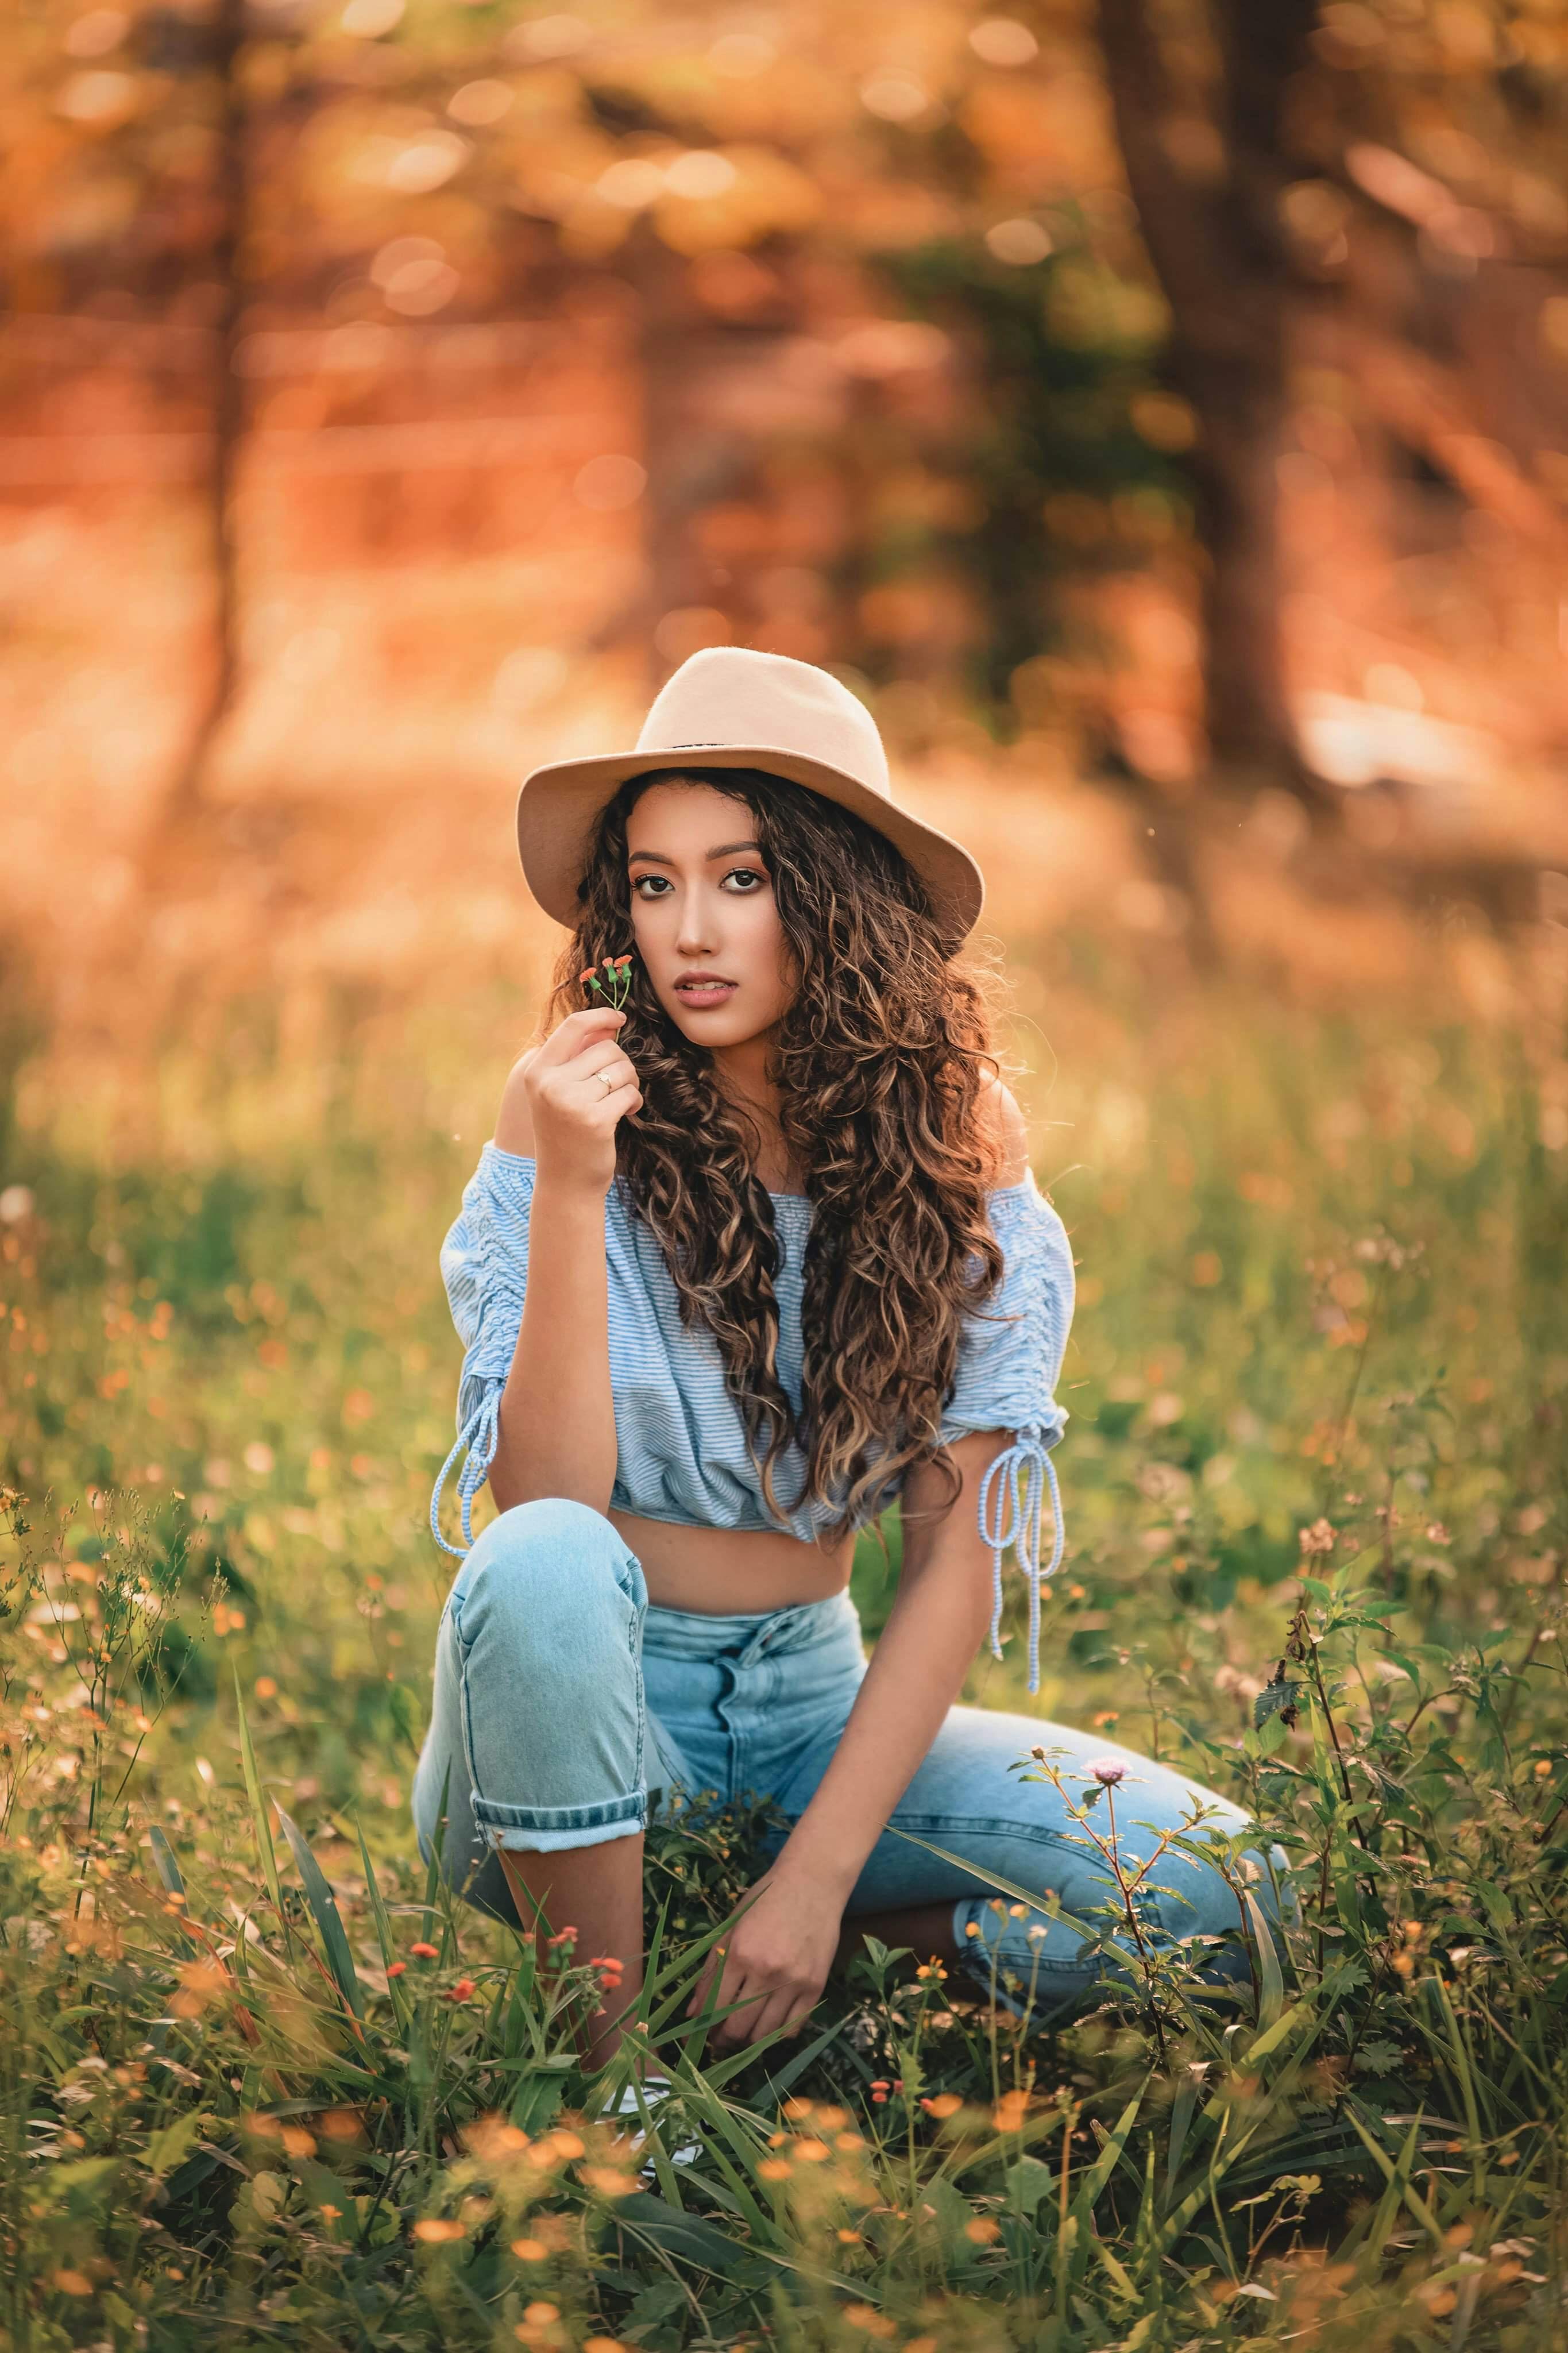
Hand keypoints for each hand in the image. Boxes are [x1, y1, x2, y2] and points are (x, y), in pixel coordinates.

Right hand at [505, 1007, 641, 1196]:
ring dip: (629, 1083)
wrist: (565, 1183)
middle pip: (606, 1048)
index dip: (601, 1016)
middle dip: (621, 1063)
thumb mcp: (559, 1091)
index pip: (573, 1026)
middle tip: (616, 1087)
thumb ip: (577, 1057)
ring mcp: (571, 1102)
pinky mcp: (595, 1120)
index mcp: (537, 1071)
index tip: (620, 1018)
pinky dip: (633, 1102)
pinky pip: (630, 1093)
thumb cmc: (566, 1132)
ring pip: (622, 1069)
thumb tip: (609, 1023)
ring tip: (618, 1102)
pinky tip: (624, 1115)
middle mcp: (550, 1084)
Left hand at [686, 1868, 842, 2049]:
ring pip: (765, 2034)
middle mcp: (766, 1972)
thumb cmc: (765, 1899)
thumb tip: (692, 2013)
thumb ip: (710, 1970)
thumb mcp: (731, 1927)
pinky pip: (793, 2028)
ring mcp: (794, 1982)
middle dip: (725, 2040)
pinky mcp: (815, 1987)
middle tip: (722, 2037)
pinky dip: (778, 2034)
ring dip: (750, 2040)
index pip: (715, 2009)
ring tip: (745, 2032)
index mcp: (739, 1954)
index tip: (704, 2033)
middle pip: (739, 2028)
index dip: (706, 2029)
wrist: (812, 1882)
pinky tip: (770, 2024)